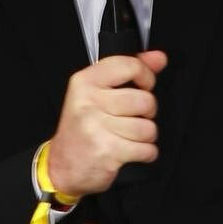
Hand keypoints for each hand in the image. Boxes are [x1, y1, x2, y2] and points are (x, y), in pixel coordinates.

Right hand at [45, 50, 167, 199]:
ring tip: (129, 137)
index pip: (129, 65)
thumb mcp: (98, 93)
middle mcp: (88, 102)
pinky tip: (130, 151)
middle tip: (132, 118)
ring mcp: (96, 127)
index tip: (144, 86)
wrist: (63, 165)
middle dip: (147, 113)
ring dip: (145, 136)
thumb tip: (159, 58)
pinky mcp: (107, 151)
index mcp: (85, 82)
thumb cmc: (83, 128)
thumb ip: (130, 72)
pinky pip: (147, 149)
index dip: (146, 77)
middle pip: (144, 100)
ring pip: (148, 127)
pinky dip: (146, 153)